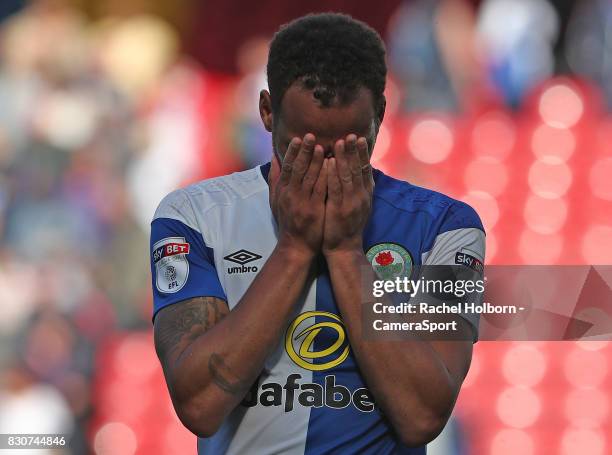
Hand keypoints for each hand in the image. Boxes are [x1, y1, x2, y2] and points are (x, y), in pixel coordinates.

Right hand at [269, 133, 327, 258]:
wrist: (296, 246)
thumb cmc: (288, 220)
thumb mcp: (276, 200)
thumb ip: (275, 178)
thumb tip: (274, 157)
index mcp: (282, 190)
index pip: (286, 167)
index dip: (291, 152)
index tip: (297, 138)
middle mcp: (290, 194)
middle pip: (297, 169)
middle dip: (303, 151)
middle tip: (310, 135)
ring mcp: (302, 202)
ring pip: (309, 177)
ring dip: (315, 161)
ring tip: (322, 146)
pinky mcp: (314, 209)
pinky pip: (320, 190)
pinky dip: (325, 176)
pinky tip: (331, 166)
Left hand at [322, 134, 373, 255]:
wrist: (344, 247)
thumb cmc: (347, 225)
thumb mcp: (358, 205)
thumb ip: (358, 187)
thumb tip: (359, 170)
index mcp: (365, 194)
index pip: (365, 169)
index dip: (362, 153)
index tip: (359, 138)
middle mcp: (361, 196)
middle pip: (358, 168)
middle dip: (354, 150)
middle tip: (351, 133)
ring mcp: (351, 202)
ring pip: (348, 175)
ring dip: (344, 157)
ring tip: (340, 141)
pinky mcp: (339, 209)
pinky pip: (336, 188)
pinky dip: (333, 173)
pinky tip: (329, 162)